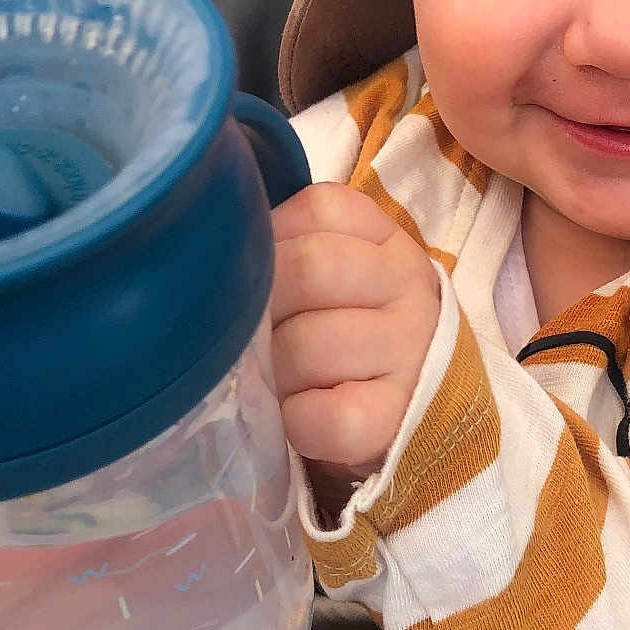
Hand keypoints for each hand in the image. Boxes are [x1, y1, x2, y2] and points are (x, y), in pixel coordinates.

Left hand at [270, 183, 439, 488]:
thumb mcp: (343, 276)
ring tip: (276, 382)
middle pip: (308, 270)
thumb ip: (292, 248)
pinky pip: (320, 414)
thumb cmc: (354, 335)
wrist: (417, 410)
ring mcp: (408, 353)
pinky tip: (300, 417)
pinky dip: (293, 420)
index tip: (265, 279)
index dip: (270, 242)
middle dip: (259, 308)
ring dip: (271, 371)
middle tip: (251, 338)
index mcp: (390, 243)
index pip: (320, 209)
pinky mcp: (391, 419)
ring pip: (305, 345)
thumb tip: (212, 256)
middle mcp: (409, 289)